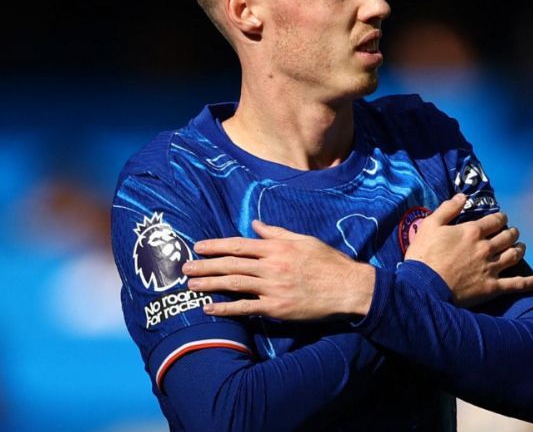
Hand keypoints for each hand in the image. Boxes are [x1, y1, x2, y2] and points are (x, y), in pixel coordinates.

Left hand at [182, 221, 374, 319]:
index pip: (239, 244)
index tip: (198, 246)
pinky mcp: (276, 307)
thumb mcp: (304, 241)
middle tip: (184, 268)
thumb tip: (257, 224)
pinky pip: (245, 308)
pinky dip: (225, 308)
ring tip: (191, 286)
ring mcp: (273, 288)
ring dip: (209, 285)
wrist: (347, 287)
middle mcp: (272, 266)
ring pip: (234, 284)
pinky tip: (209, 308)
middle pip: (231, 264)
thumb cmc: (328, 262)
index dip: (216, 246)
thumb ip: (277, 233)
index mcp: (277, 248)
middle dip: (205, 266)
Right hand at [405, 194, 532, 306]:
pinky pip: (517, 284)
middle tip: (511, 232)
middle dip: (512, 232)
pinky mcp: (492, 288)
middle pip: (508, 236)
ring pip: (514, 255)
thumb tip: (462, 196)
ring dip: (520, 249)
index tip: (501, 219)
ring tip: (521, 247)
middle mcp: (486, 248)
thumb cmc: (423, 255)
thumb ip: (447, 208)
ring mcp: (491, 268)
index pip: (495, 220)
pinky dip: (531, 282)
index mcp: (472, 231)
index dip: (501, 218)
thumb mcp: (430, 225)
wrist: (422, 288)